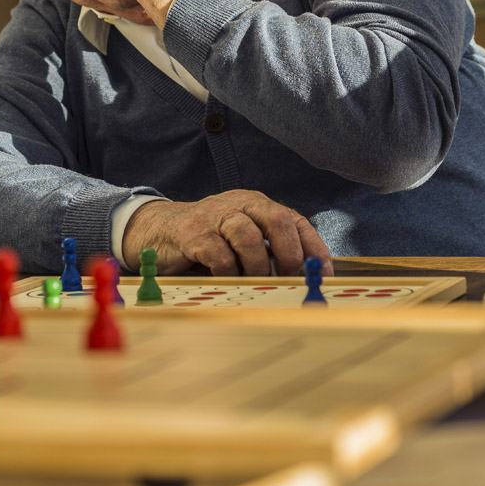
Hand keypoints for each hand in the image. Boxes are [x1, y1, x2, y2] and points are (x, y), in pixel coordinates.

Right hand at [122, 190, 333, 276]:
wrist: (160, 230)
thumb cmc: (211, 238)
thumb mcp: (244, 238)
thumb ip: (269, 250)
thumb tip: (304, 278)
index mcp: (258, 204)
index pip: (295, 219)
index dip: (313, 246)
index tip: (324, 271)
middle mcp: (241, 205)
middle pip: (277, 219)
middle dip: (290, 252)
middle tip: (291, 276)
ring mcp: (216, 217)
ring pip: (248, 235)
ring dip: (258, 264)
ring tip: (257, 281)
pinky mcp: (194, 234)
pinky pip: (219, 254)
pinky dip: (229, 271)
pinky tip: (229, 279)